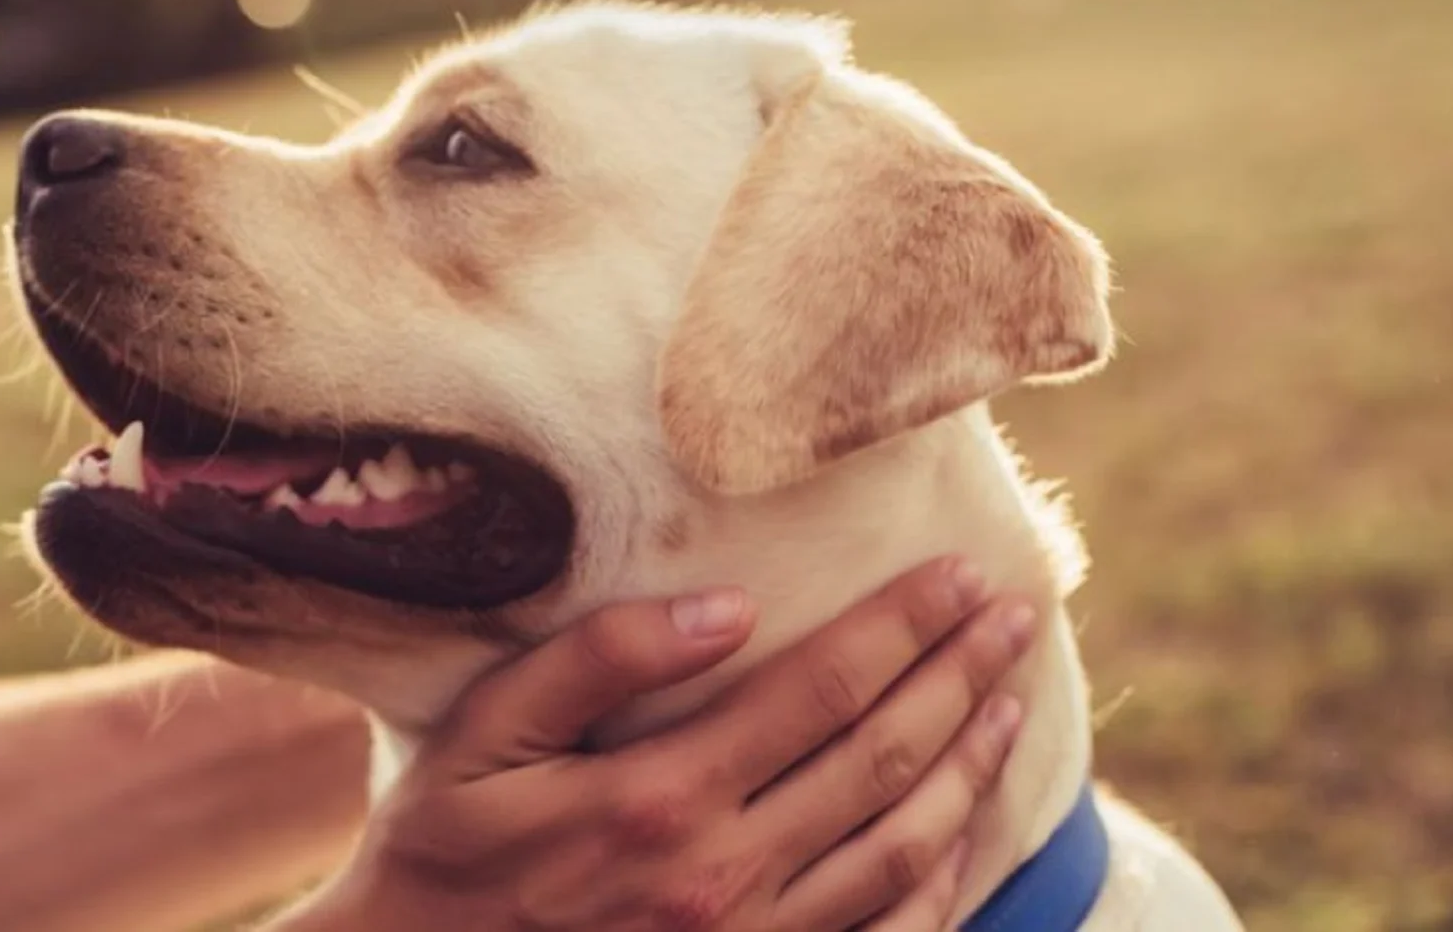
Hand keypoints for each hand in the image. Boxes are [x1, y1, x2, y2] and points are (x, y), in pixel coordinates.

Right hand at [279, 555, 1035, 930]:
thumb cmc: (440, 852)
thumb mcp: (477, 738)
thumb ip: (593, 662)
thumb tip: (725, 607)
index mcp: (658, 797)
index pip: (821, 689)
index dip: (902, 626)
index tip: (960, 574)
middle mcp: (723, 877)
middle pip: (883, 759)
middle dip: (959, 677)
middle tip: (1012, 615)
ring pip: (905, 848)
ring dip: (970, 768)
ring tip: (1006, 703)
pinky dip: (945, 879)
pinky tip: (964, 828)